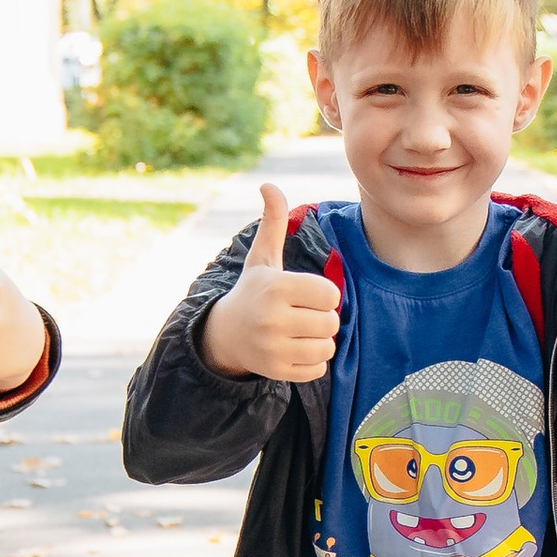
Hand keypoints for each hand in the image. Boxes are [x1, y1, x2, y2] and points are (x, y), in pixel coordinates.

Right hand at [198, 182, 340, 381]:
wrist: (224, 334)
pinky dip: (312, 362)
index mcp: (275, 288)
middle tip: (306, 315)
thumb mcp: (262, 258)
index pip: (330, 294)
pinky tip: (296, 350)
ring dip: (321, 341)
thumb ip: (272, 222)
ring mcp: (273, 348)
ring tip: (303, 333)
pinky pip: (317, 369)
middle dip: (324, 318)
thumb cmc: (253, 291)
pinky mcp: (275, 371)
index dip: (324, 294)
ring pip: (327, 347)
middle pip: (331, 322)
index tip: (308, 294)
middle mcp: (272, 319)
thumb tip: (268, 185)